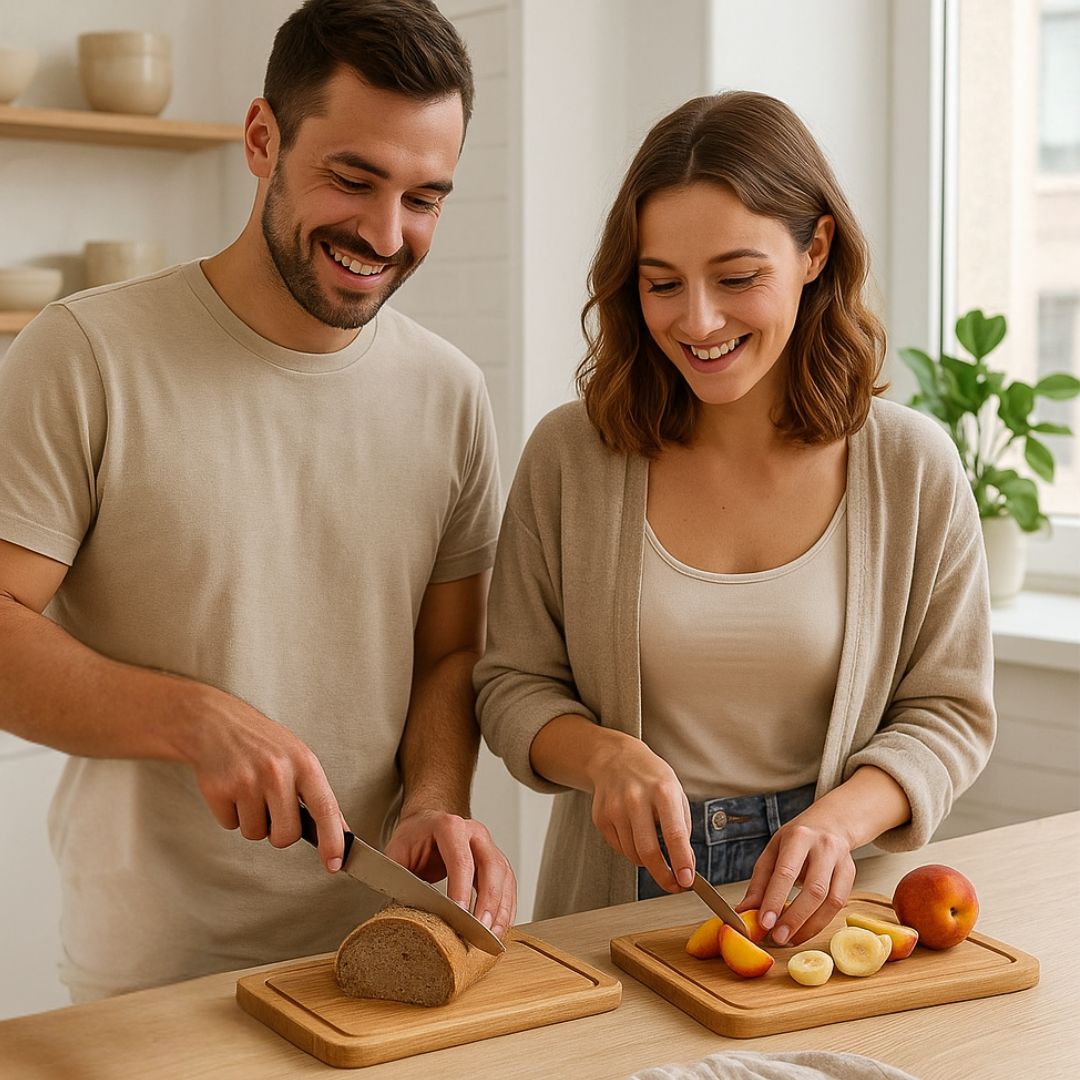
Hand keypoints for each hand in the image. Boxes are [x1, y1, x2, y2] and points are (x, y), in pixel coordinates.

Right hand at [181, 682, 346, 872]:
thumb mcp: (298, 758)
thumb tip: (341, 831)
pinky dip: (231, 815)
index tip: (335, 863)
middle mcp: (277, 771)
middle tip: (273, 809)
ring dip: (253, 821)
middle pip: (286, 835)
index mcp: (304, 763)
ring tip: (250, 791)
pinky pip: (231, 826)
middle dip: (279, 833)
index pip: (325, 808)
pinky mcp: (219, 790)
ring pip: (256, 834)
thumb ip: (318, 795)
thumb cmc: (264, 744)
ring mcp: (247, 781)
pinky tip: (231, 790)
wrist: (216, 723)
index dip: (332, 840)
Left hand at [384, 809, 516, 939]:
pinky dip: (506, 908)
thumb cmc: (414, 837)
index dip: (462, 888)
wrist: (427, 824)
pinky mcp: (496, 862)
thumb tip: (398, 909)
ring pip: (504, 877)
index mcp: (450, 827)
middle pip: (491, 867)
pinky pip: (508, 885)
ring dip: (501, 908)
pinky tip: (499, 926)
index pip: (461, 859)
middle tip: (480, 929)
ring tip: (491, 935)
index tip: (459, 913)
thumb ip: (399, 878)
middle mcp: (475, 834)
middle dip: (488, 901)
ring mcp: (489, 846)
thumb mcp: (397, 851)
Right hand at [587, 733, 694, 892]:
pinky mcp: (600, 818)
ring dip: (647, 861)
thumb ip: (682, 828)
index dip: (680, 861)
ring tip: (653, 846)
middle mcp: (636, 798)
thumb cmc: (652, 778)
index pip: (673, 833)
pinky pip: (619, 848)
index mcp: (662, 790)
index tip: (686, 880)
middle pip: (648, 850)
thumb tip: (685, 865)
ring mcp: (614, 808)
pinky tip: (635, 833)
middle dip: (663, 875)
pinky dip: (631, 850)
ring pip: (633, 854)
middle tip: (674, 884)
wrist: (615, 759)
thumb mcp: (676, 793)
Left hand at [737, 810, 855, 946]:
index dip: (775, 899)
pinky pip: (839, 904)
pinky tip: (805, 931)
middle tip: (778, 937)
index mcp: (799, 836)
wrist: (830, 822)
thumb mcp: (772, 851)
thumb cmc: (796, 839)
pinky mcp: (851, 874)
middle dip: (795, 918)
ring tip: (790, 939)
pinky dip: (821, 922)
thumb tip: (744, 912)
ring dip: (810, 926)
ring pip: (831, 901)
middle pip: (814, 890)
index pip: (786, 872)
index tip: (764, 923)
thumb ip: (759, 883)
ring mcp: (842, 860)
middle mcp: (824, 847)